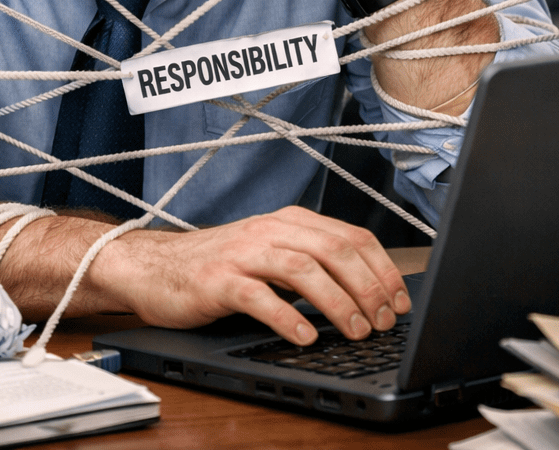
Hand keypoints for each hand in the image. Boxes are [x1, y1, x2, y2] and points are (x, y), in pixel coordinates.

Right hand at [91, 206, 410, 344]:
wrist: (156, 266)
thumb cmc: (219, 265)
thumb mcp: (272, 254)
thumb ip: (312, 262)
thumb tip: (369, 293)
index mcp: (288, 222)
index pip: (350, 236)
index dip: (383, 270)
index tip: (401, 302)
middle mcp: (268, 230)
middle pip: (333, 249)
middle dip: (368, 287)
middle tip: (384, 322)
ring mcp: (242, 253)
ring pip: (302, 268)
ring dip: (337, 301)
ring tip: (356, 331)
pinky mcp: (218, 280)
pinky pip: (258, 296)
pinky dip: (287, 317)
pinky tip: (306, 337)